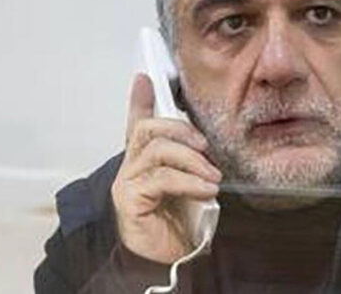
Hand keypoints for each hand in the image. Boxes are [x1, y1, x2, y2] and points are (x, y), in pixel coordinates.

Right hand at [111, 73, 221, 263]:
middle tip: (205, 145)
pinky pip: (161, 177)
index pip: (138, 123)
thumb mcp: (192, 185)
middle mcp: (131, 168)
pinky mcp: (129, 200)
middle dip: (180, 129)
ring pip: (157, 149)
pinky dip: (189, 181)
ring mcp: (127, 183)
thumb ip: (193, 164)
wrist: (170, 262)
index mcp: (145, 162)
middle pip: (148, 129)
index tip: (144, 78)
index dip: (140, 100)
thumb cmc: (180, 226)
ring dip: (192, 159)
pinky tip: (206, 190)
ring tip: (213, 178)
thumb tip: (210, 147)